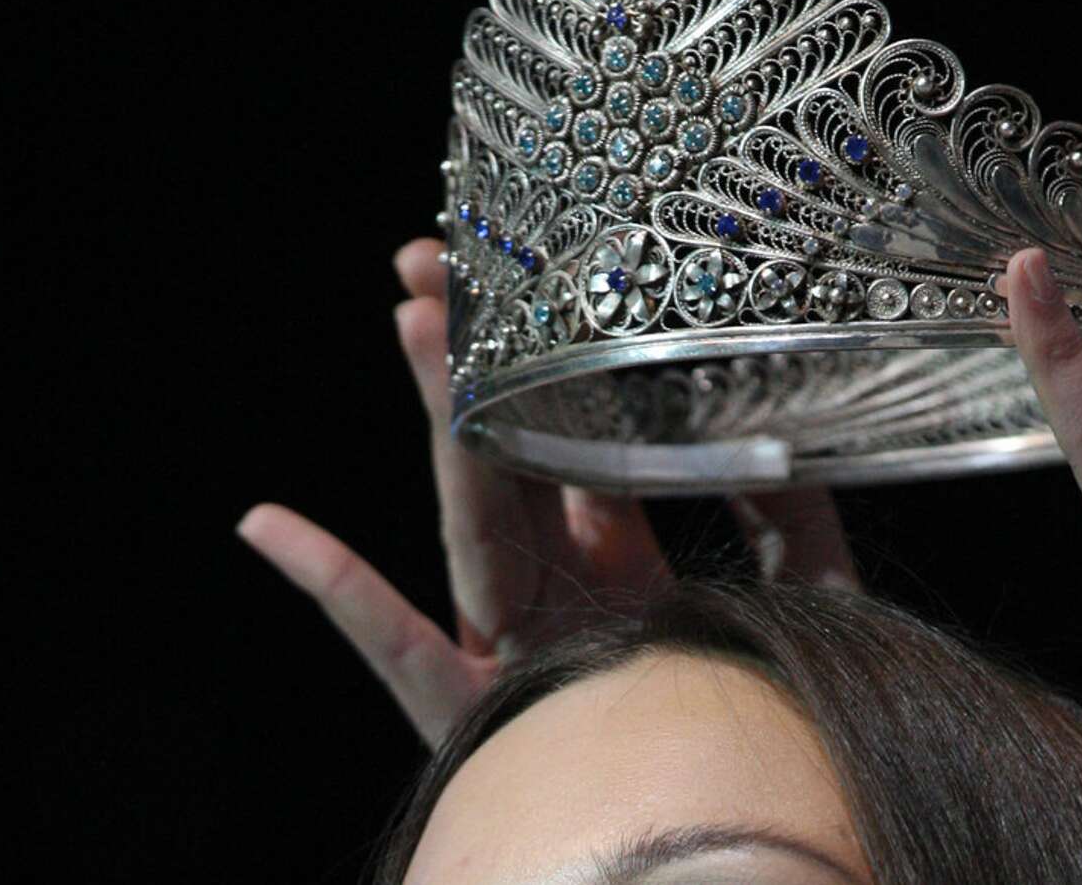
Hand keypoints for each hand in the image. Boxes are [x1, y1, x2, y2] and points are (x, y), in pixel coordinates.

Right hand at [235, 236, 860, 747]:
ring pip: (467, 518)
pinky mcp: (470, 716)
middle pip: (507, 458)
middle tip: (438, 255)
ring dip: (437, 419)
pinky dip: (335, 586)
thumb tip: (780, 416)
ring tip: (408, 317)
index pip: (581, 439)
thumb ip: (790, 517)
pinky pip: (397, 645)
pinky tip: (271, 524)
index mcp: (624, 567)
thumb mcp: (810, 601)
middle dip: (471, 357)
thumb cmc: (787, 725)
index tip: (533, 268)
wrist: (748, 841)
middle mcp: (558, 595)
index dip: (560, 359)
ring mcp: (507, 651)